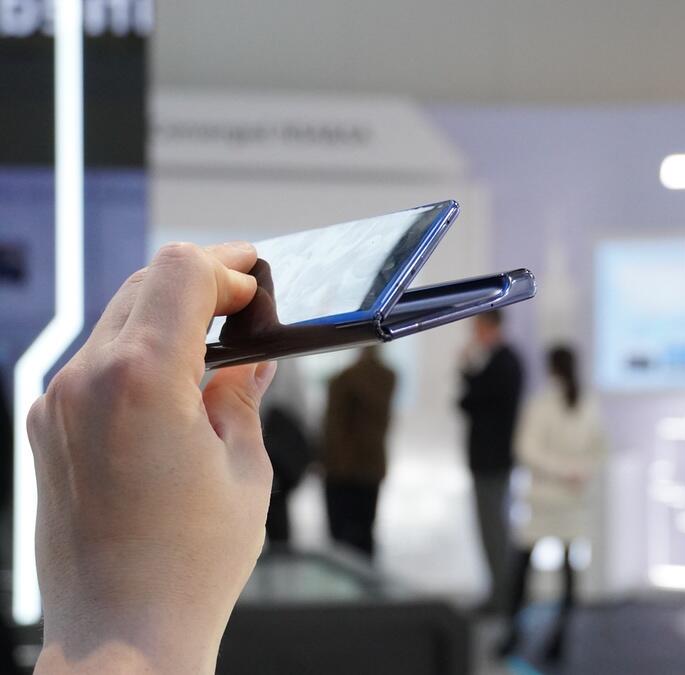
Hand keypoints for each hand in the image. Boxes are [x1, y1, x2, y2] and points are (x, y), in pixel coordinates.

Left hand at [29, 242, 276, 672]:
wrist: (121, 635)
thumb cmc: (191, 563)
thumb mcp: (244, 467)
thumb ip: (242, 394)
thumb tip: (249, 357)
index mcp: (142, 379)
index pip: (181, 273)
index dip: (230, 266)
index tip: (259, 280)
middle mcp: (85, 380)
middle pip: (144, 284)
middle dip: (201, 284)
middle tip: (247, 305)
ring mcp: (56, 404)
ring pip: (116, 319)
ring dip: (167, 316)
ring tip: (216, 347)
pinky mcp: (45, 429)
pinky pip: (95, 363)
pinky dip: (137, 354)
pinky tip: (176, 385)